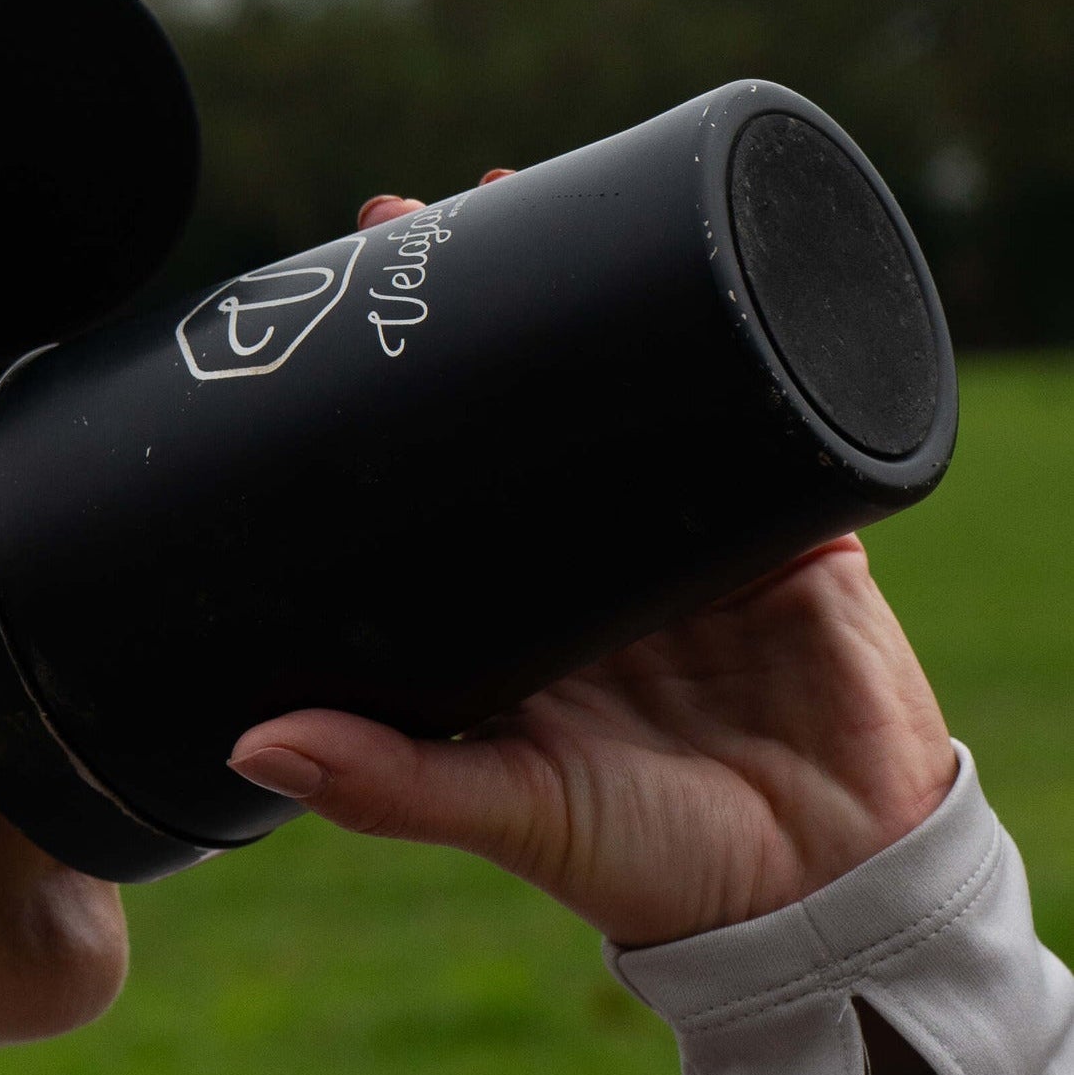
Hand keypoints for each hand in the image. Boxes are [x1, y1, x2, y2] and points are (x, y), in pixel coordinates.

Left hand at [227, 186, 957, 948]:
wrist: (828, 886)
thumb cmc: (651, 859)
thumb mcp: (509, 809)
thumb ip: (387, 787)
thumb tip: (247, 746)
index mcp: (506, 608)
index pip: (430, 471)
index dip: (386, 391)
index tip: (326, 306)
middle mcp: (582, 554)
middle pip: (521, 398)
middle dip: (477, 298)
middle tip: (413, 212)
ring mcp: (682, 525)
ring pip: (627, 377)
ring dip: (586, 283)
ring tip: (522, 188)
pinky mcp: (785, 520)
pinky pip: (756, 409)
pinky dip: (730, 337)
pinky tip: (684, 255)